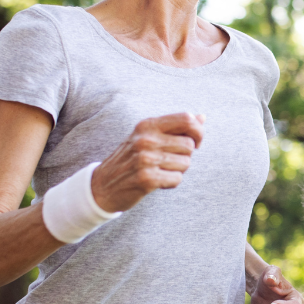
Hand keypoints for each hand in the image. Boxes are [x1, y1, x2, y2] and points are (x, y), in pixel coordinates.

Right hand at [91, 113, 205, 211]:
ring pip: (186, 164)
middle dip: (185, 156)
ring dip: (177, 170)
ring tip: (160, 170)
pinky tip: (157, 181)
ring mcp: (145, 159)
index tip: (195, 142)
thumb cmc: (131, 159)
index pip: (187, 119)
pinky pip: (177, 179)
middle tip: (169, 161)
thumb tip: (202, 117)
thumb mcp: (148, 137)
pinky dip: (171, 183)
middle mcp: (146, 139)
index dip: (198, 131)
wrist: (101, 186)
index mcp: (147, 124)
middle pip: (189, 146)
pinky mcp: (146, 179)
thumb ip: (175, 127)